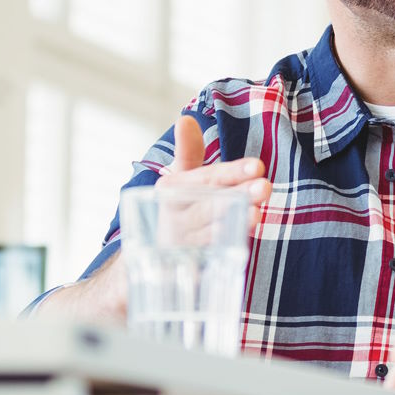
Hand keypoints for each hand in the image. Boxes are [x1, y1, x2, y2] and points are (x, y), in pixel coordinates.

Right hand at [37, 117, 269, 320]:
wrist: (129, 275)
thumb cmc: (166, 222)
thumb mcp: (176, 188)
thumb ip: (188, 157)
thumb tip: (186, 118)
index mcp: (170, 192)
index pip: (204, 178)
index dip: (230, 172)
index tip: (257, 166)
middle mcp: (167, 217)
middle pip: (206, 203)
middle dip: (236, 195)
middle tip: (264, 186)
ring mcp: (168, 247)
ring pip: (203, 233)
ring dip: (229, 224)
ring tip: (256, 215)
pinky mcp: (168, 276)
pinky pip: (193, 267)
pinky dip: (210, 259)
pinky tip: (234, 250)